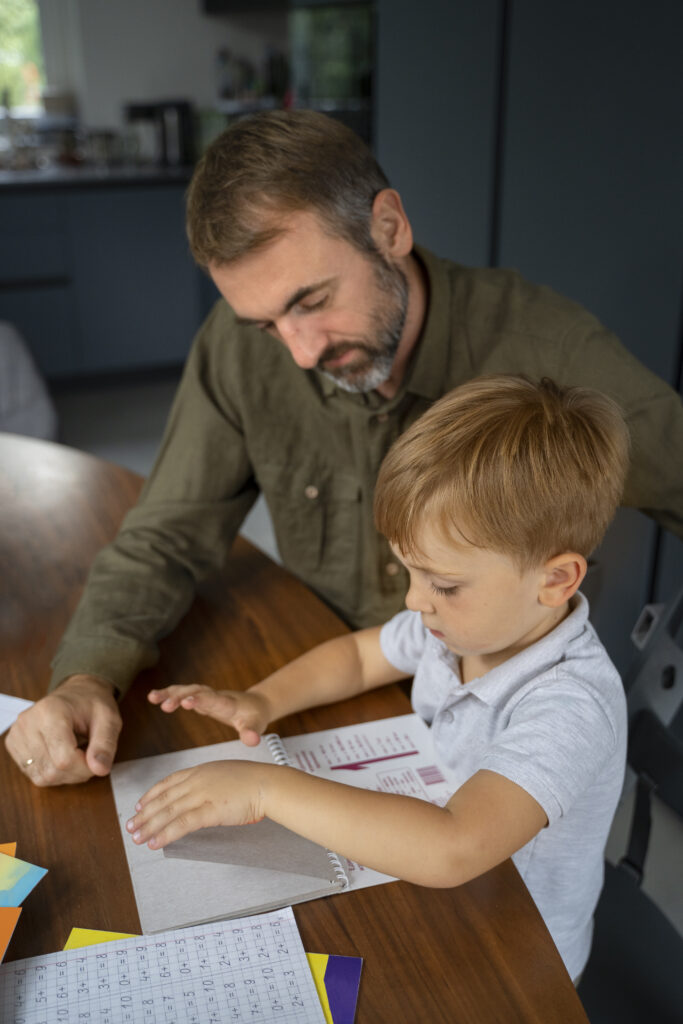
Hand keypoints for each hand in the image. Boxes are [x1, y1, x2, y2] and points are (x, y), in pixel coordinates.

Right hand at [5, 674, 121, 786]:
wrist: (77, 692)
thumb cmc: (92, 704)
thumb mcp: (109, 719)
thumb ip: (105, 744)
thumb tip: (100, 769)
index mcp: (50, 711)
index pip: (64, 759)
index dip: (84, 767)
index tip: (96, 758)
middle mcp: (28, 722)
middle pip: (52, 771)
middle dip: (76, 772)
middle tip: (88, 756)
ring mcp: (17, 734)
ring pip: (42, 777)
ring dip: (65, 775)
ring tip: (76, 754)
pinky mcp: (13, 744)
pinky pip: (33, 775)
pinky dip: (52, 773)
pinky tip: (61, 757)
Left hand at [126, 760, 266, 849]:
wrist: (267, 784)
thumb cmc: (252, 780)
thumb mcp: (225, 774)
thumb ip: (209, 782)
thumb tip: (199, 795)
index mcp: (199, 770)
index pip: (168, 783)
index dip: (151, 795)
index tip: (140, 805)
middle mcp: (196, 780)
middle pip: (163, 799)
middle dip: (145, 814)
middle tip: (131, 826)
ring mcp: (201, 794)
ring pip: (168, 812)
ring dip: (150, 826)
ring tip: (137, 838)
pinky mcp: (209, 810)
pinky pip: (182, 824)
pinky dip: (165, 834)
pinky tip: (155, 842)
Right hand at [147, 684, 271, 745]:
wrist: (255, 705)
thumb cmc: (254, 717)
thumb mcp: (256, 726)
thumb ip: (252, 733)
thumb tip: (252, 740)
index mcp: (227, 704)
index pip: (213, 700)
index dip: (201, 700)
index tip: (188, 702)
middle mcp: (215, 696)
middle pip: (196, 692)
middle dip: (181, 697)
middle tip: (166, 705)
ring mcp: (206, 695)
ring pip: (187, 690)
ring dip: (170, 693)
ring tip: (152, 697)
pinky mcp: (200, 698)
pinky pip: (182, 693)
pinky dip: (169, 694)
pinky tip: (154, 697)